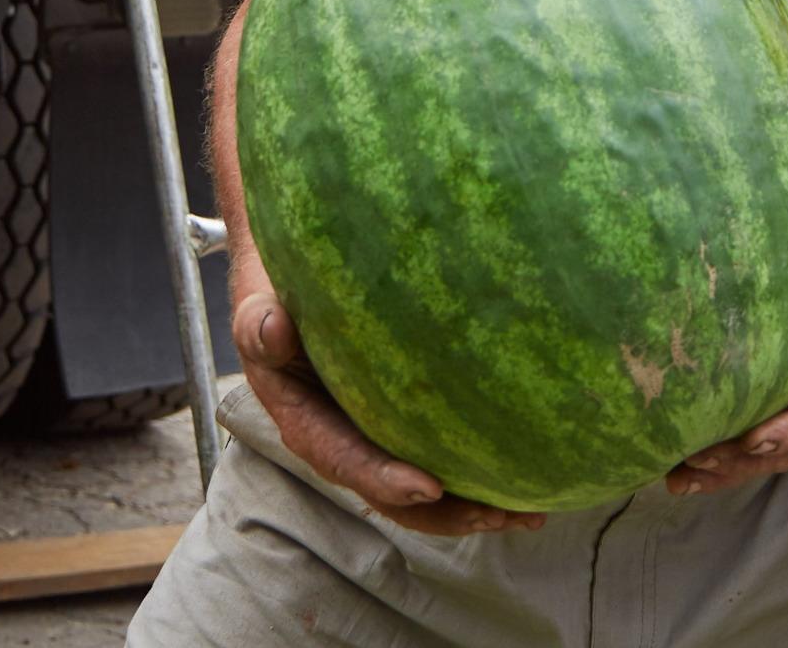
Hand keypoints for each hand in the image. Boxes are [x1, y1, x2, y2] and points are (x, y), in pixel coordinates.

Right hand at [232, 286, 544, 534]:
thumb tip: (271, 328)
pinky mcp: (403, 417)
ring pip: (425, 486)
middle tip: (500, 514)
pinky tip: (528, 471)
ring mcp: (376, 432)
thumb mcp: (260, 301)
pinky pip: (441, 449)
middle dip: (447, 512)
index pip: (345, 459)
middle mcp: (342, 439)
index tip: (430, 487)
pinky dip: (479, 466)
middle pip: (394, 492)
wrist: (292, 273)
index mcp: (305, 422)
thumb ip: (259, 323)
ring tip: (528, 511)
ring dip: (474, 503)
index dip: (384, 479)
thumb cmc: (278, 286)